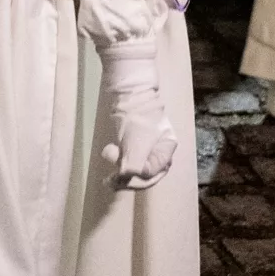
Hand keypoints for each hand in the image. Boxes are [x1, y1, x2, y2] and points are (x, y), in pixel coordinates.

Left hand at [98, 43, 181, 190]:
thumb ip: (134, 165)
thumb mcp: (137, 145)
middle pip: (143, 175)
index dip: (136, 178)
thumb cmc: (137, 118)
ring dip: (118, 168)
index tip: (121, 173)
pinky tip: (109, 153)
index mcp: (166, 152)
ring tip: (108, 161)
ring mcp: (146, 148)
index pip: (152, 174)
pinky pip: (126, 160)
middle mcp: (159, 152)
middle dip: (126, 177)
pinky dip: (117, 160)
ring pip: (132, 168)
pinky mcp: (134, 144)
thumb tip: (125, 179)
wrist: (129, 94)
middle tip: (109, 181)